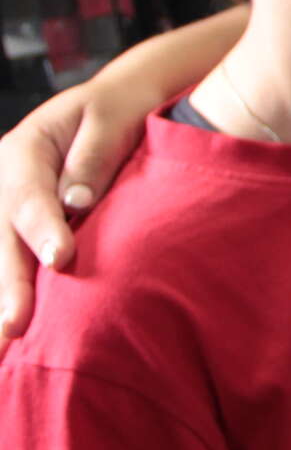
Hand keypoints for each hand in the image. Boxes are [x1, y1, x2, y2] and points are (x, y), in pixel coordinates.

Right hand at [2, 77, 151, 337]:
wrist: (113, 106)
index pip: (27, 197)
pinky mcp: (14, 227)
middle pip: (1, 238)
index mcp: (23, 150)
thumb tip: (76, 200)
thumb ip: (95, 155)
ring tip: (4, 342)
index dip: (42, 230)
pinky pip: (7, 259)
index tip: (60, 259)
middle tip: (15, 326)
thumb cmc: (118, 110)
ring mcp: (3, 208)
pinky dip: (5, 293)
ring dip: (0, 298)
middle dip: (8, 284)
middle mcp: (2, 182)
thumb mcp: (112, 116)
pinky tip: (6, 332)